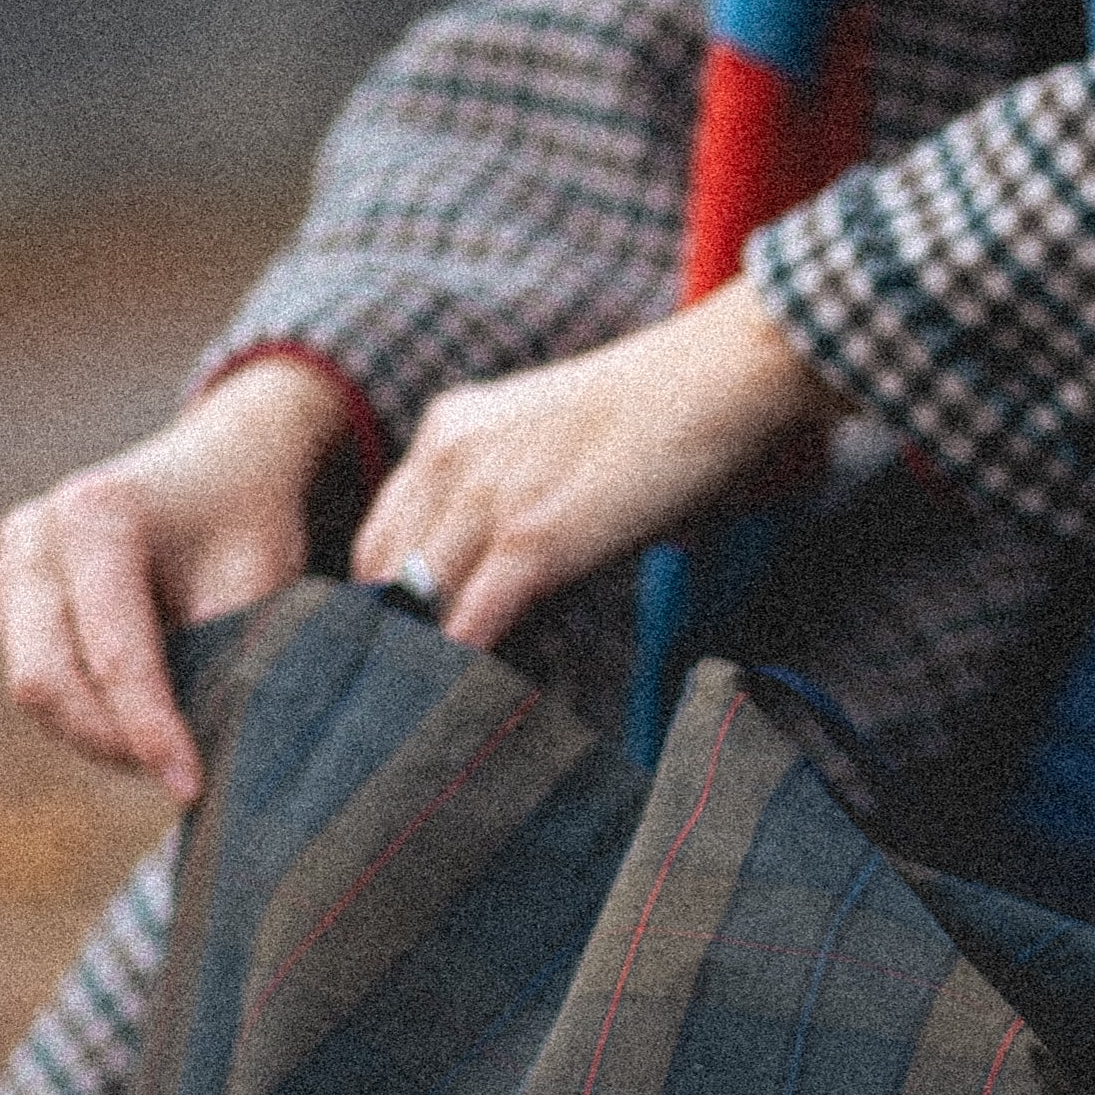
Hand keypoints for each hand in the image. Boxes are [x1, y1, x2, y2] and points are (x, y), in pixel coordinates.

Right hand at [0, 356, 350, 805]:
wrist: (217, 466)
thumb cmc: (246, 522)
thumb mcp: (257, 582)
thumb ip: (224, 658)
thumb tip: (200, 753)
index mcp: (96, 517)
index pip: (115, 654)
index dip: (152, 732)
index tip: (191, 787)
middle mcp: (34, 535)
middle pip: (44, 680)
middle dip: (111, 743)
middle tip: (177, 776)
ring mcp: (10, 562)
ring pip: (35, 687)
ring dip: (99, 731)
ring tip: (169, 736)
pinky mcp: (8, 593)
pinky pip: (36, 675)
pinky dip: (86, 709)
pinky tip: (140, 705)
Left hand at [347, 283, 838, 653]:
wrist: (715, 379)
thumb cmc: (655, 418)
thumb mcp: (550, 446)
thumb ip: (508, 502)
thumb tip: (500, 585)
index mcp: (447, 431)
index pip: (379, 538)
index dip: (388, 604)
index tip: (408, 648)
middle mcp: (450, 457)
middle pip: (382, 576)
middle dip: (397, 640)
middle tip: (415, 696)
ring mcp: (487, 496)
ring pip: (418, 604)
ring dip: (429, 664)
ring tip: (440, 715)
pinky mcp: (534, 538)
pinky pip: (469, 621)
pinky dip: (466, 669)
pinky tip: (476, 702)